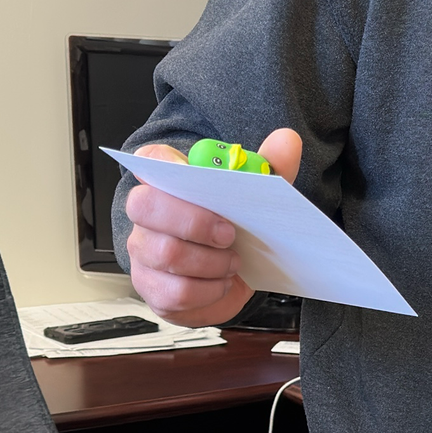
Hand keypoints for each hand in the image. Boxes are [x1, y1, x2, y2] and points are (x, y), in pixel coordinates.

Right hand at [125, 127, 302, 325]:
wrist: (231, 279)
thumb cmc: (235, 230)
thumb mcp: (257, 198)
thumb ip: (271, 167)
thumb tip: (287, 140)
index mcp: (168, 183)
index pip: (149, 159)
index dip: (164, 164)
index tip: (193, 175)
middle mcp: (146, 215)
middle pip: (146, 206)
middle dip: (194, 221)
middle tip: (229, 233)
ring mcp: (144, 253)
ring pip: (166, 253)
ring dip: (211, 262)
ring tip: (233, 261)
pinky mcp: (153, 289)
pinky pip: (178, 291)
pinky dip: (210, 290)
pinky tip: (221, 282)